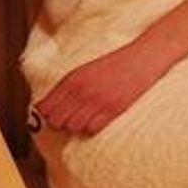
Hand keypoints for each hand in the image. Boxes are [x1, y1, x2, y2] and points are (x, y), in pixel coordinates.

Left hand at [33, 39, 170, 136]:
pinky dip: (92, 128)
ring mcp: (97, 100)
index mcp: (71, 79)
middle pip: (55, 121)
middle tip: (71, 119)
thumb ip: (68, 87)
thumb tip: (50, 107)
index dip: (48, 115)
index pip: (44, 108)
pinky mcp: (113, 109)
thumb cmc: (116, 64)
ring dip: (77, 126)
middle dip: (61, 123)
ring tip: (86, 119)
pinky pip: (91, 129)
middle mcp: (81, 91)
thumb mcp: (86, 71)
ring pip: (72, 127)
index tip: (56, 114)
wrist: (143, 59)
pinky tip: (98, 120)